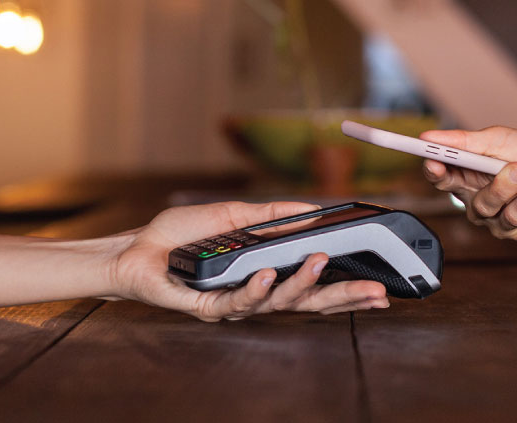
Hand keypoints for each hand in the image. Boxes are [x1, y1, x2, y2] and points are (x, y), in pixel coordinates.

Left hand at [108, 202, 390, 320]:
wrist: (136, 249)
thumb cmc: (181, 235)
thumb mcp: (233, 215)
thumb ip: (272, 215)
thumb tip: (312, 210)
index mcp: (267, 274)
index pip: (315, 285)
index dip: (347, 288)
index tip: (380, 288)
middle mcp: (256, 293)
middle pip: (308, 302)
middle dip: (344, 298)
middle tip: (376, 292)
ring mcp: (234, 303)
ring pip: (278, 302)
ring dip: (301, 283)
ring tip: (318, 261)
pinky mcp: (209, 307)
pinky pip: (238, 303)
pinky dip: (254, 288)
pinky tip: (266, 274)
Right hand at [420, 126, 516, 244]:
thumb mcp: (500, 140)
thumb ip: (468, 141)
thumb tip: (431, 137)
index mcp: (471, 184)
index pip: (446, 183)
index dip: (437, 175)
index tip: (434, 162)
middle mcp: (487, 209)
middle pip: (485, 203)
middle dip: (502, 186)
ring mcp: (512, 224)